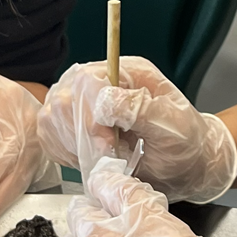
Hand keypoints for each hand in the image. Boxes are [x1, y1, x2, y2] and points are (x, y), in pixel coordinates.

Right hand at [38, 56, 236, 202]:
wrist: (186, 165)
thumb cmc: (185, 142)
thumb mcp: (173, 124)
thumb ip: (140, 109)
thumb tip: (105, 101)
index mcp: (127, 72)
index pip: (88, 80)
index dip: (91, 114)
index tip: (109, 142)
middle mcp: (101, 82)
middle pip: (64, 98)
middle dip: (83, 134)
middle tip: (109, 153)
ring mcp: (83, 103)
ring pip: (52, 117)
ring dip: (74, 145)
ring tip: (105, 157)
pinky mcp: (72, 126)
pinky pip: (49, 136)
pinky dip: (65, 152)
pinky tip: (90, 158)